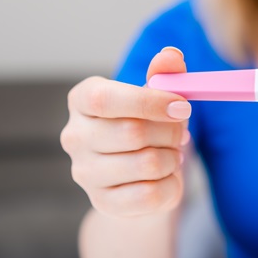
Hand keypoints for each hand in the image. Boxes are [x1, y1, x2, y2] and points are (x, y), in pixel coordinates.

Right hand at [60, 47, 191, 216]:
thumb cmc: (148, 124)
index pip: (104, 99)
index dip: (148, 102)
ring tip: (172, 153)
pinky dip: (172, 184)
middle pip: (132, 132)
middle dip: (171, 131)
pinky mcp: (103, 202)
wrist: (140, 175)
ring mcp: (84, 173)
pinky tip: (167, 176)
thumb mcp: (157, 95)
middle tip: (182, 132)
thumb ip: (164, 74)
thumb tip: (171, 55)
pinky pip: (151, 194)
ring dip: (173, 157)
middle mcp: (75, 136)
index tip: (183, 106)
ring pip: (147, 164)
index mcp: (82, 99)